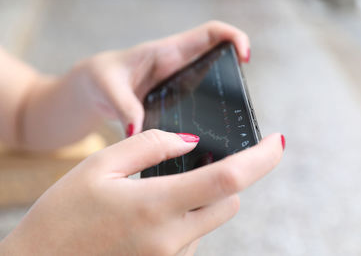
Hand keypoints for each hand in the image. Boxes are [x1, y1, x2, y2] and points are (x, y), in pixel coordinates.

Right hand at [0, 130, 282, 254]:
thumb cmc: (62, 216)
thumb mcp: (100, 166)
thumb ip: (150, 146)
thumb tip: (189, 141)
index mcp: (156, 206)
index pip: (228, 180)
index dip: (260, 158)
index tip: (278, 140)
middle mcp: (172, 239)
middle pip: (229, 203)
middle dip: (224, 179)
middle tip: (195, 163)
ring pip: (209, 220)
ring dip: (200, 200)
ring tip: (154, 193)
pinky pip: (191, 238)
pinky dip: (185, 219)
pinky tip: (149, 215)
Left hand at [66, 21, 249, 136]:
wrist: (90, 92)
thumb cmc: (98, 79)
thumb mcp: (107, 88)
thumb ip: (124, 107)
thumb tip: (138, 131)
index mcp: (166, 53)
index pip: (209, 34)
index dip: (233, 37)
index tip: (245, 56)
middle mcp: (178, 67)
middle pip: (218, 59)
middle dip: (235, 71)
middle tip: (243, 97)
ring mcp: (179, 85)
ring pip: (212, 83)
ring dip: (226, 94)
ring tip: (233, 119)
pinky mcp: (175, 101)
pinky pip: (200, 102)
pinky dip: (210, 112)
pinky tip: (211, 134)